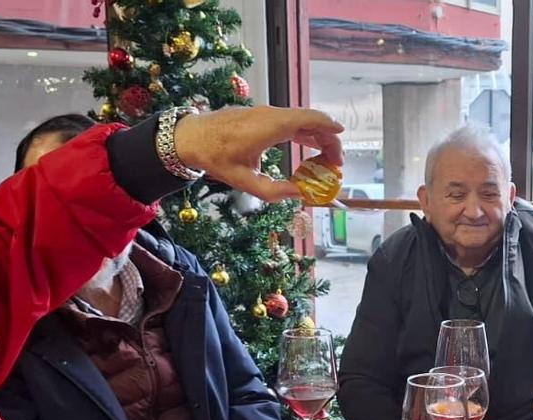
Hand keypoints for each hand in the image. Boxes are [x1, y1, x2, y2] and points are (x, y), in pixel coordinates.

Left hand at [174, 105, 344, 201]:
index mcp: (269, 127)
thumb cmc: (215, 158)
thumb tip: (300, 194)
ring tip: (326, 157)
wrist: (190, 137)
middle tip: (337, 162)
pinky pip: (289, 121)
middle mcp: (271, 115)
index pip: (309, 120)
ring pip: (300, 119)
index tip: (342, 140)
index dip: (329, 128)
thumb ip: (274, 191)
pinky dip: (304, 132)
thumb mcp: (244, 181)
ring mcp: (265, 113)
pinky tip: (307, 146)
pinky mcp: (261, 116)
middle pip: (310, 120)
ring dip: (317, 135)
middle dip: (328, 138)